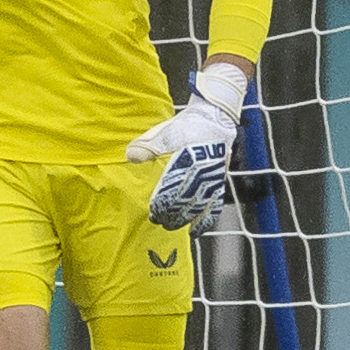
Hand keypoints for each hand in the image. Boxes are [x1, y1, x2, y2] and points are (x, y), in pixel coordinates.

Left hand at [126, 61, 249, 229]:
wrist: (216, 117)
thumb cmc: (189, 125)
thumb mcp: (166, 131)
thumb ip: (149, 146)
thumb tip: (130, 156)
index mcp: (186, 162)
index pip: (172, 190)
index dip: (162, 205)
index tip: (152, 213)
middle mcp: (201, 173)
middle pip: (184, 202)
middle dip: (169, 215)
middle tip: (157, 221)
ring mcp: (212, 179)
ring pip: (197, 207)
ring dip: (183, 220)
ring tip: (170, 227)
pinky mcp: (219, 182)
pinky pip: (215, 206)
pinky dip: (206, 221)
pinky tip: (196, 232)